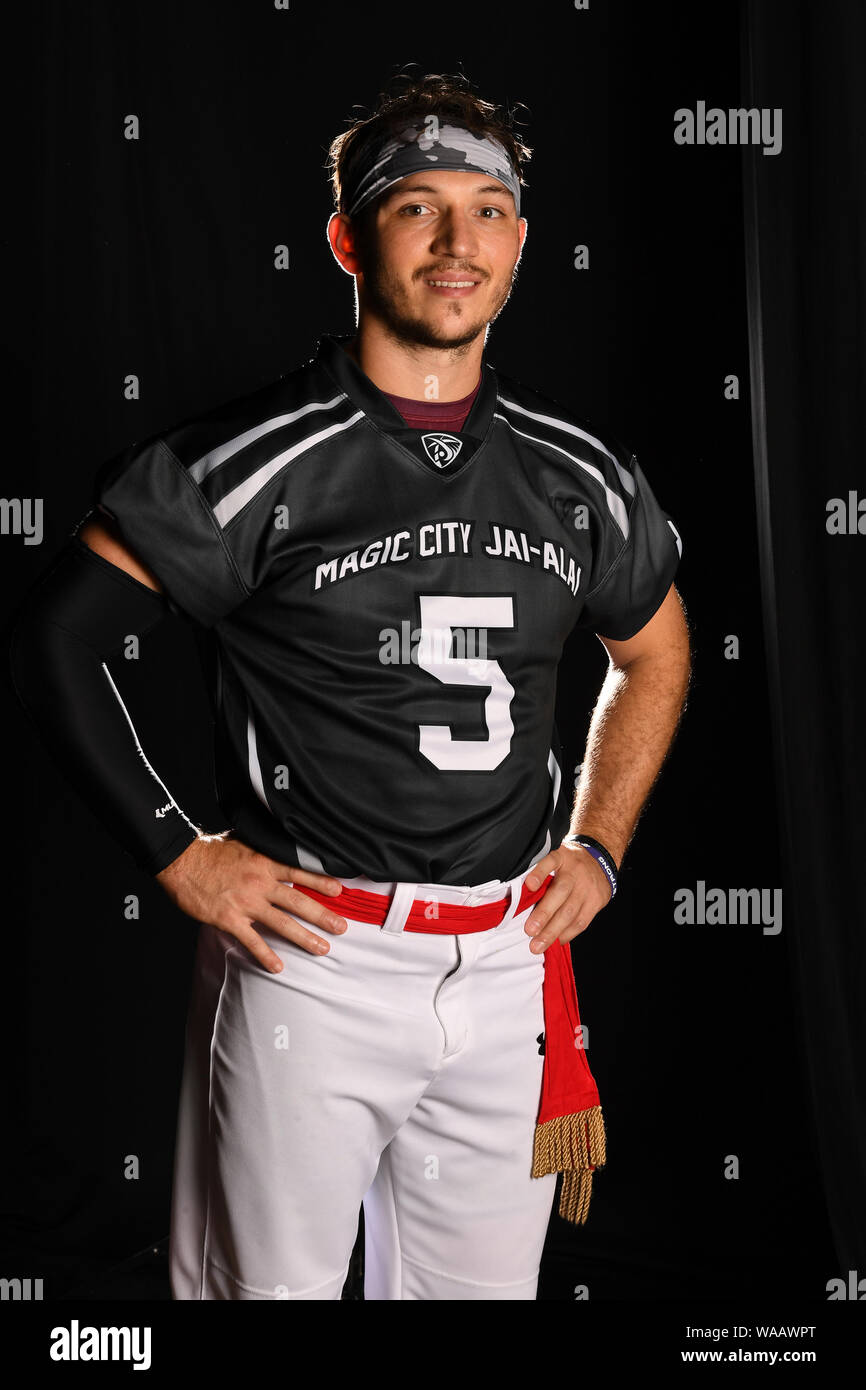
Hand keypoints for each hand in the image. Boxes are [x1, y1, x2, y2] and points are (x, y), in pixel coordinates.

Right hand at [156, 833, 346, 971]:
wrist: (181, 861)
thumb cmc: (209, 850)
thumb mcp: (242, 840)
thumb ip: (262, 846)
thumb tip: (277, 842)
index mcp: (265, 862)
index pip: (300, 872)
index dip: (321, 882)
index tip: (340, 891)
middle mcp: (260, 883)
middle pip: (299, 901)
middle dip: (323, 915)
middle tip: (342, 927)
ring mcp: (246, 902)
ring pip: (282, 923)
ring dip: (305, 938)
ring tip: (323, 948)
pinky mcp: (229, 919)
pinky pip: (252, 940)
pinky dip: (265, 955)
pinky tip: (278, 967)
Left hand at [522, 842, 612, 952]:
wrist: (602, 861)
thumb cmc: (570, 863)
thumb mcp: (557, 858)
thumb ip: (541, 871)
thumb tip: (520, 894)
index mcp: (562, 857)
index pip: (550, 861)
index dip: (540, 872)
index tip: (529, 885)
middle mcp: (575, 871)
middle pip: (560, 893)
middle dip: (544, 914)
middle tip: (529, 930)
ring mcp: (588, 887)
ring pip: (571, 912)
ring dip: (553, 931)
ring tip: (538, 944)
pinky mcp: (597, 901)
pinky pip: (582, 921)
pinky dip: (568, 934)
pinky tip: (557, 941)